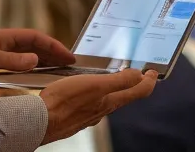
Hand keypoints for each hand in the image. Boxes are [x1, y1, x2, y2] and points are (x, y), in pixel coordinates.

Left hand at [0, 29, 77, 77]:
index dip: (53, 46)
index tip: (68, 56)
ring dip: (42, 63)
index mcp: (3, 37)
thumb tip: (36, 59)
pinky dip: (27, 71)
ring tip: (57, 72)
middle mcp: (1, 45)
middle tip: (68, 65)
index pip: (35, 38)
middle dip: (52, 54)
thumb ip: (11, 60)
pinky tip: (32, 79)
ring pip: (25, 57)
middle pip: (33, 47)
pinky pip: (15, 68)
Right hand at [40, 69, 156, 143]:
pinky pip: (91, 103)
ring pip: (107, 100)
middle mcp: (102, 109)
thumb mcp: (95, 84)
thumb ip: (119, 81)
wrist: (40, 121)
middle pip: (125, 96)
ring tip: (114, 77)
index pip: (139, 91)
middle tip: (139, 74)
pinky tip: (87, 90)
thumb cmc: (65, 102)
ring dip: (115, 88)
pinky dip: (96, 94)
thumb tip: (138, 75)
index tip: (154, 72)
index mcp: (111, 101)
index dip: (149, 81)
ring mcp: (89, 114)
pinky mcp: (76, 115)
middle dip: (134, 84)